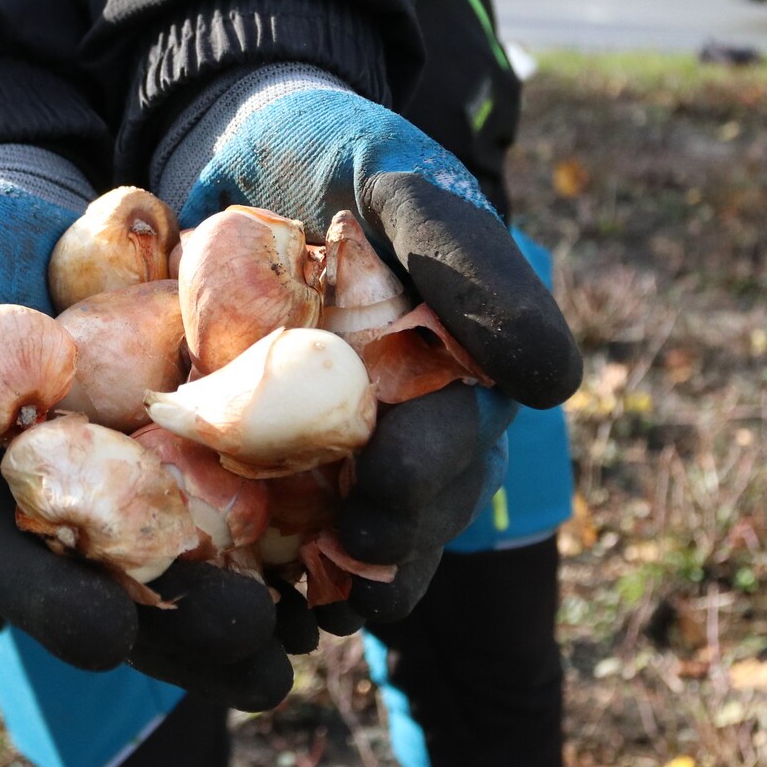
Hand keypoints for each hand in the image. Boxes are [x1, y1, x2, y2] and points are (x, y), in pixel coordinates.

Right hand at [0, 150, 290, 709]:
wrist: (40, 194)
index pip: (11, 565)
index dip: (55, 604)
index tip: (110, 633)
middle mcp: (62, 511)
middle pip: (119, 591)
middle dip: (182, 633)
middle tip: (252, 652)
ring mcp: (135, 488)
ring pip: (193, 570)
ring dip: (250, 615)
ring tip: (308, 642)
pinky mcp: (202, 451)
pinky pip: (252, 507)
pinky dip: (295, 539)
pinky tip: (348, 562)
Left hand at [163, 68, 581, 634]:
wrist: (228, 143)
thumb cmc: (332, 152)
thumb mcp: (401, 182)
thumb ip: (471, 261)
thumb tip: (552, 383)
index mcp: (446, 376)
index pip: (449, 449)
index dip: (422, 486)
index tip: (382, 504)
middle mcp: (395, 425)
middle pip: (400, 514)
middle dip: (374, 554)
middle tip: (339, 589)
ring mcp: (323, 447)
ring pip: (333, 541)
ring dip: (313, 588)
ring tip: (282, 623)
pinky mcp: (246, 453)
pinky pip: (251, 525)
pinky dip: (241, 562)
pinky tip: (214, 589)